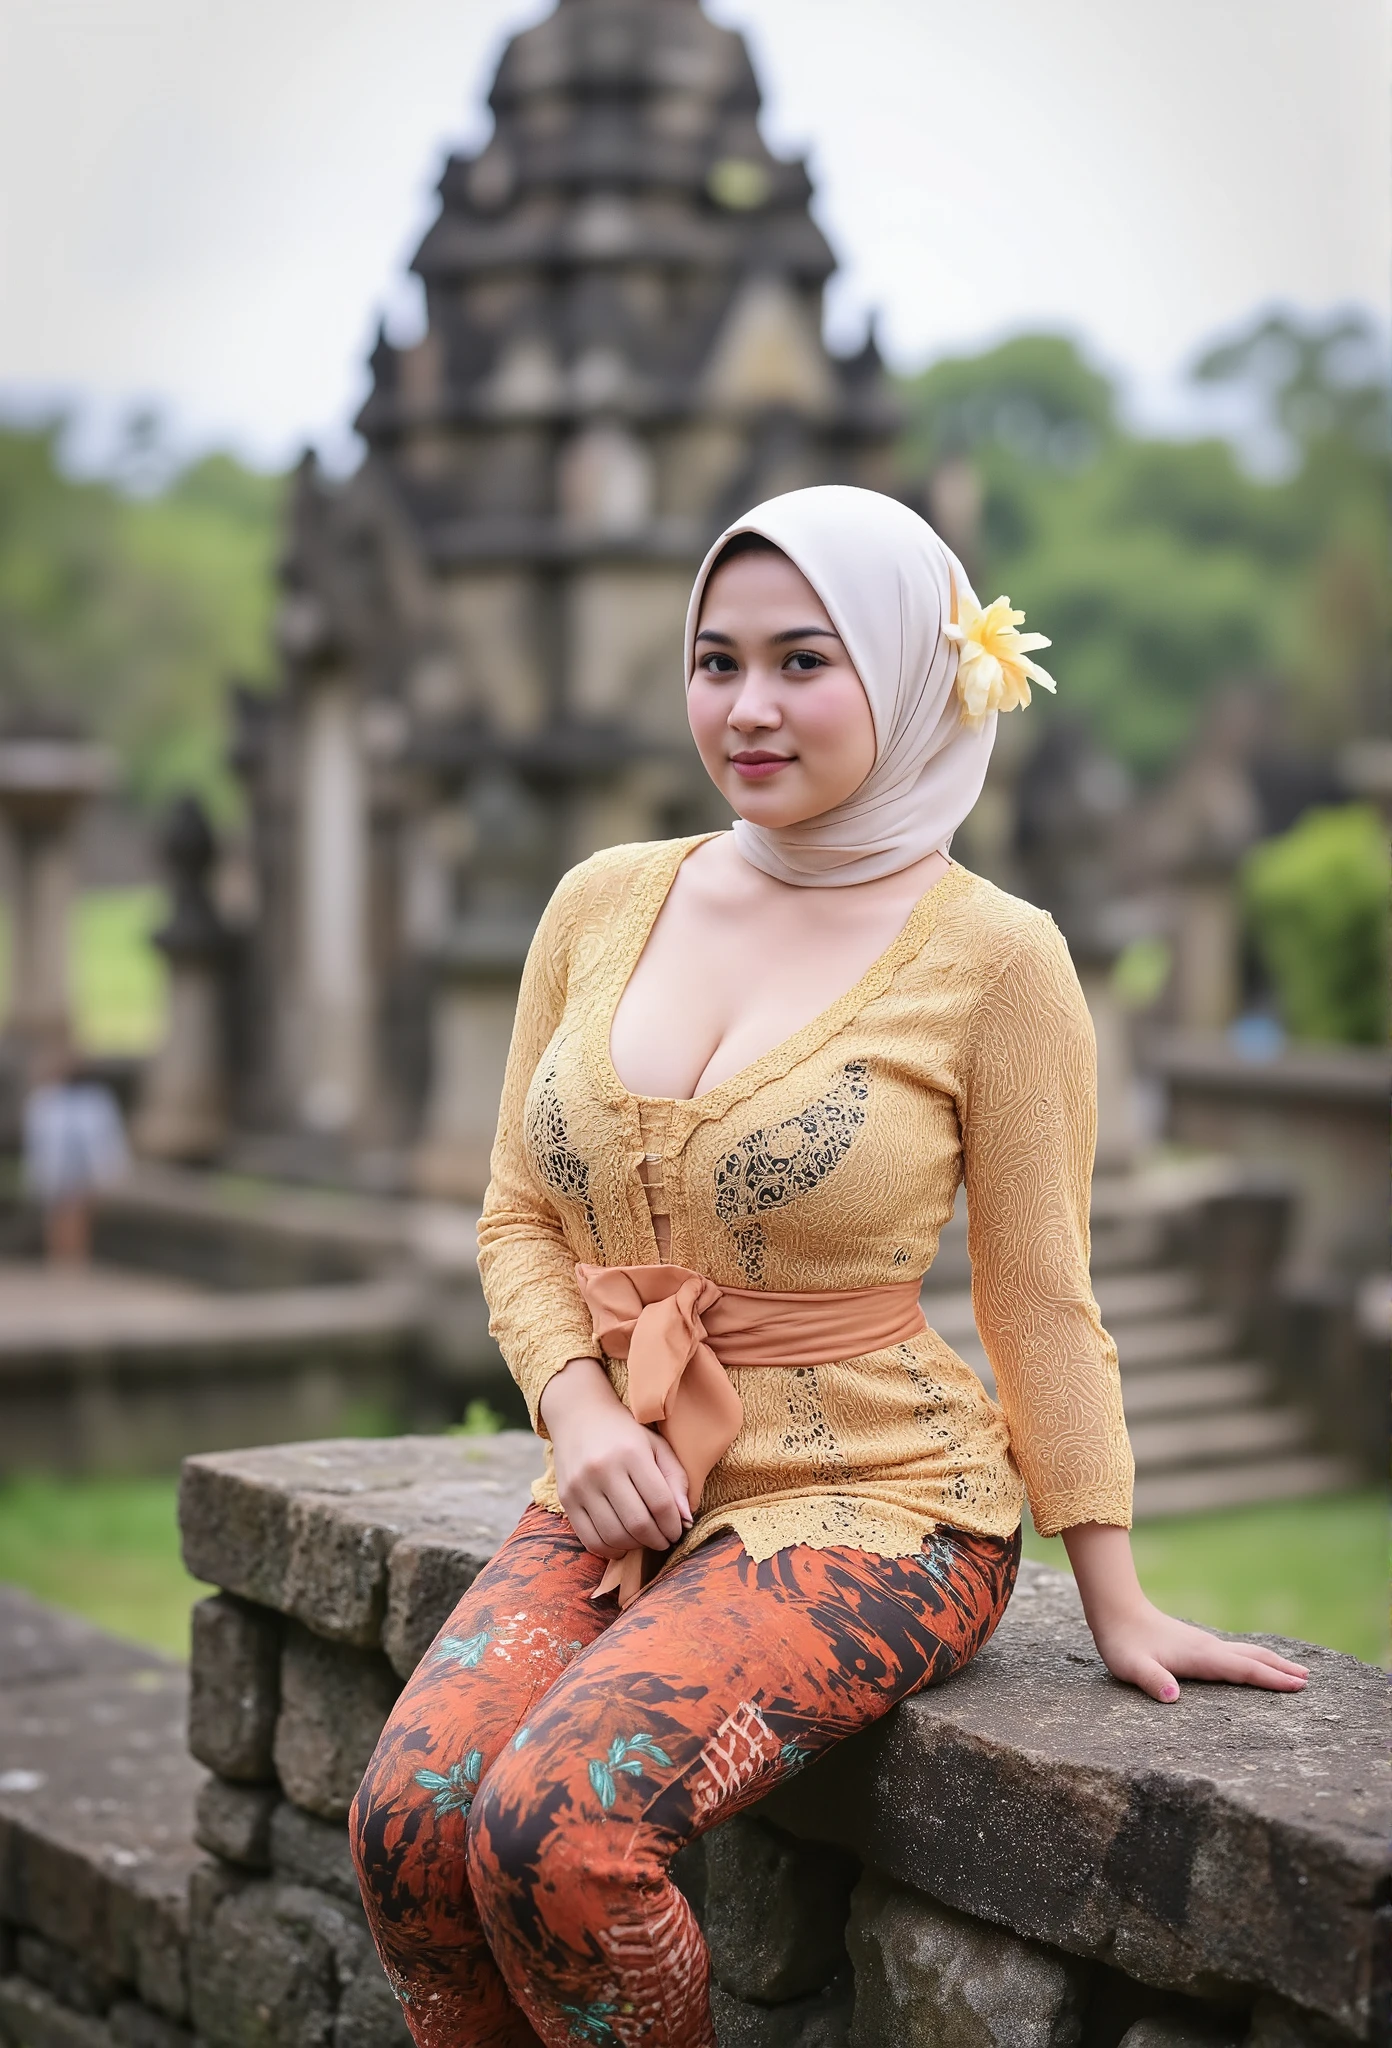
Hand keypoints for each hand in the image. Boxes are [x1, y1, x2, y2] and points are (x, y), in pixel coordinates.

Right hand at [539, 1357, 693, 1561]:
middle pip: (638, 1523)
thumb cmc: (624, 1432)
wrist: (578, 1414)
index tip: (678, 1530)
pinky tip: (622, 1543)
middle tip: (665, 1539)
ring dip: (636, 1546)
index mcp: (631, 1453)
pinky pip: (589, 1539)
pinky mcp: (565, 1499)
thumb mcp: (657, 1445)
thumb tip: (686, 1519)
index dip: (674, 1524)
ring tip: (645, 1540)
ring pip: (614, 1536)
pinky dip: (610, 1550)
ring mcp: (581, 1486)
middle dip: (658, 1540)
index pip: (660, 1502)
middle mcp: (603, 1470)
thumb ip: (676, 1480)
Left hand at [1087, 1596, 1308, 1702]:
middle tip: (1308, 1679)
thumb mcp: (1132, 1667)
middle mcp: (1208, 1648)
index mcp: (1201, 1656)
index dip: (1272, 1679)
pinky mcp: (1196, 1644)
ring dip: (1271, 1661)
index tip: (1299, 1686)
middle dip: (1281, 1668)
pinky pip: (1235, 1653)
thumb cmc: (1124, 1643)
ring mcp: (1204, 1644)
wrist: (1116, 1611)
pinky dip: (1254, 1658)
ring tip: (1294, 1671)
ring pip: (1246, 1652)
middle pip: (1253, 1658)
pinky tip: (1252, 1663)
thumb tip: (1172, 1696)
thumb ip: (1152, 1680)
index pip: (1244, 1670)